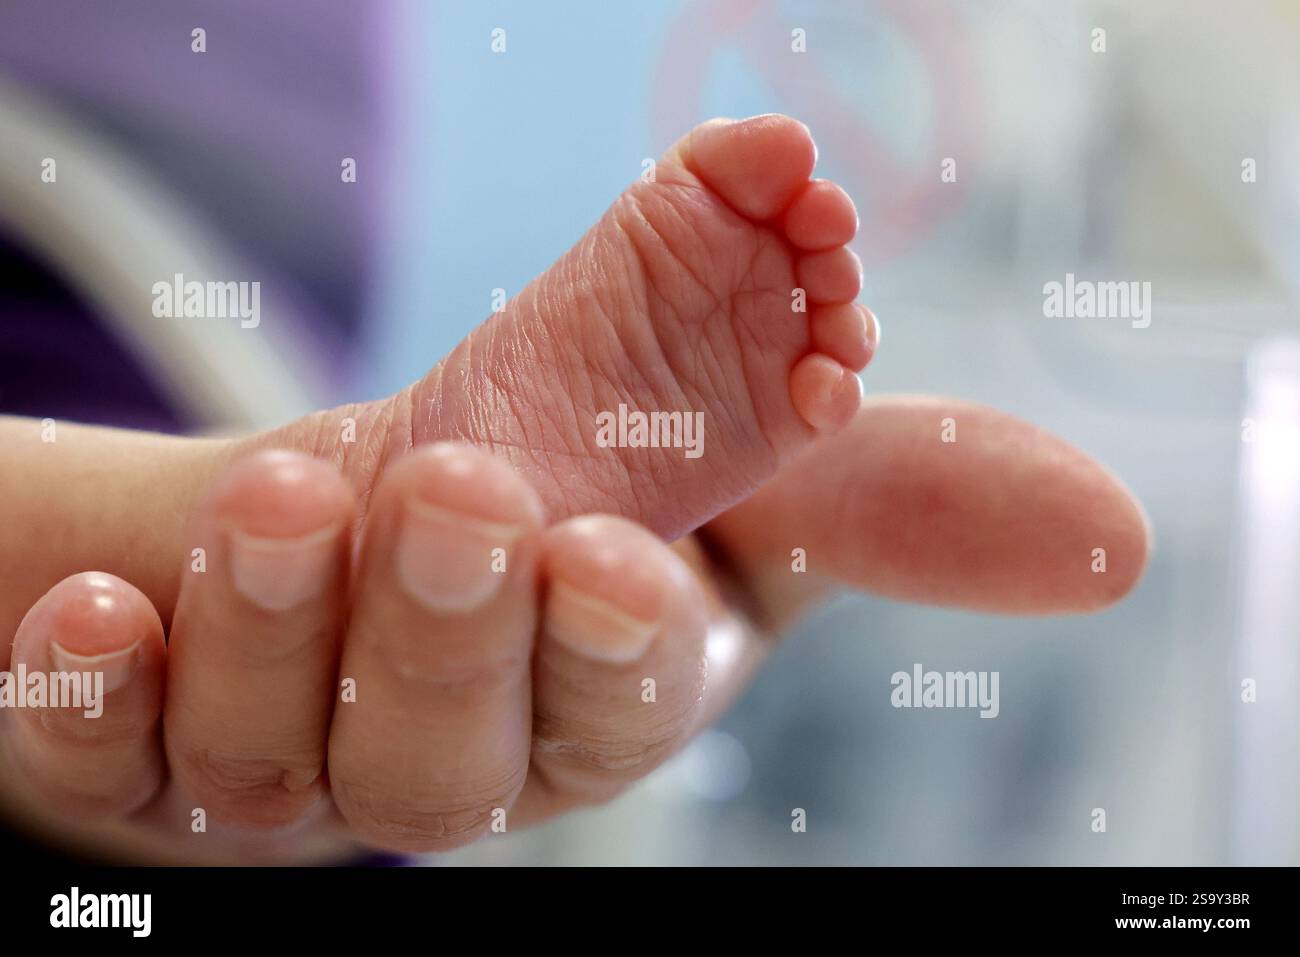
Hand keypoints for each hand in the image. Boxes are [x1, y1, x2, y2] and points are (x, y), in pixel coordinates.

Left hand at [0, 397, 1146, 862]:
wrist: (378, 520)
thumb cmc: (578, 487)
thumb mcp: (738, 464)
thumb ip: (887, 479)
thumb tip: (1115, 532)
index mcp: (601, 684)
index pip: (623, 699)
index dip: (620, 641)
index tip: (612, 549)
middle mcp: (457, 750)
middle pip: (448, 747)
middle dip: (453, 622)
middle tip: (453, 487)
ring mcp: (299, 754)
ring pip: (284, 747)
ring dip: (282, 615)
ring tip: (289, 495)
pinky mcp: (162, 734)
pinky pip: (113, 751)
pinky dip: (98, 689)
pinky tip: (102, 606)